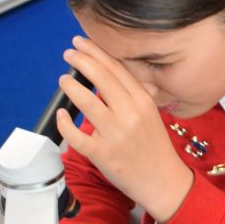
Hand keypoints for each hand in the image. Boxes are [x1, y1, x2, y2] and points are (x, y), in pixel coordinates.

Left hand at [57, 36, 192, 223]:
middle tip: (69, 53)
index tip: (82, 43)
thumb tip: (120, 74)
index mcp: (143, 102)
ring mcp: (116, 134)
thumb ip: (138, 94)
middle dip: (82, 61)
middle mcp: (131, 114)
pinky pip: (77, 136)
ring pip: (87, 103)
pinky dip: (66, 124)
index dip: (97, 53)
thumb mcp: (153, 115)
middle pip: (102, 79)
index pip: (117, 70)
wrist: (163, 180)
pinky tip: (62, 115)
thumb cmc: (155, 148)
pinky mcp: (103, 153)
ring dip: (71, 87)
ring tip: (63, 80)